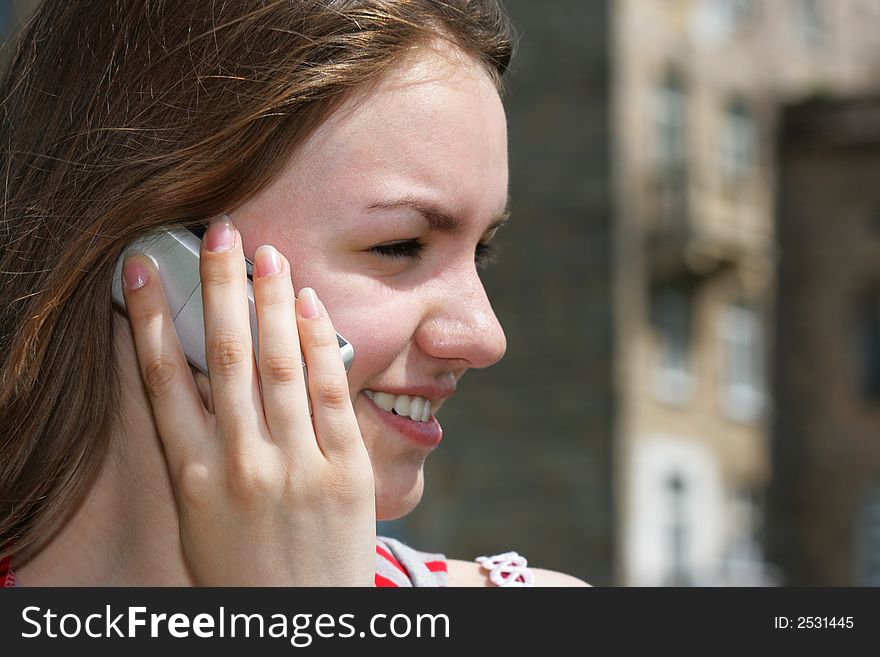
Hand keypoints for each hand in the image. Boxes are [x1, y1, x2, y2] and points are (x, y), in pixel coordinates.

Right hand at [121, 217, 375, 585]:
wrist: (298, 623)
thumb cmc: (244, 568)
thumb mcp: (200, 514)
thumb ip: (200, 449)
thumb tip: (201, 375)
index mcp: (193, 475)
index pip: (163, 378)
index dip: (151, 316)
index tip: (145, 266)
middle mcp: (239, 463)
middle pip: (223, 354)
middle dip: (221, 286)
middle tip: (220, 230)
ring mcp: (296, 465)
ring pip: (278, 364)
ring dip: (272, 300)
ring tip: (267, 253)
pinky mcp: (346, 471)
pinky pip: (332, 394)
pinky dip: (321, 345)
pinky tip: (312, 306)